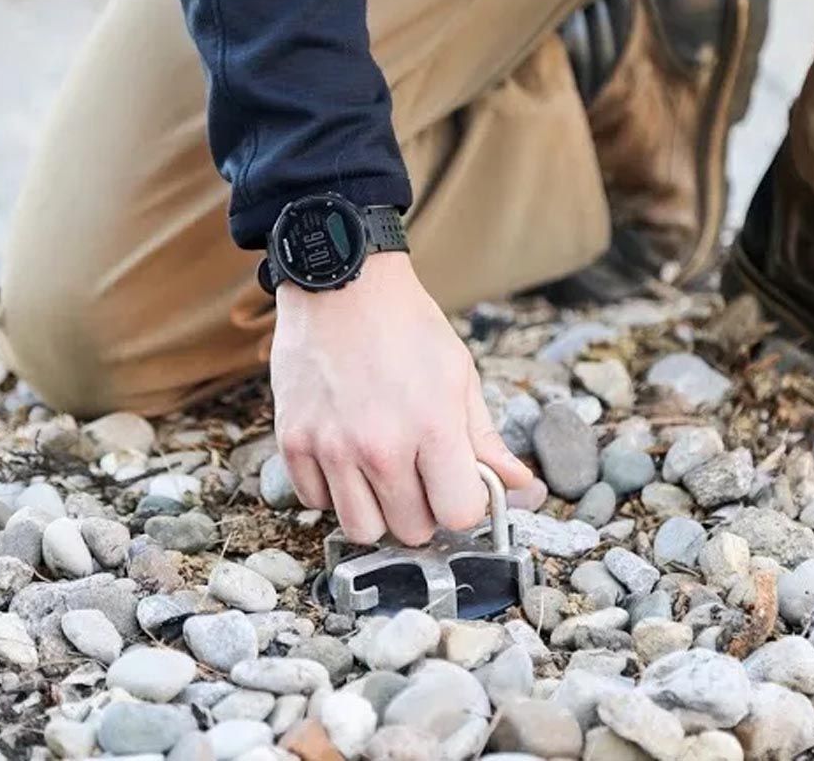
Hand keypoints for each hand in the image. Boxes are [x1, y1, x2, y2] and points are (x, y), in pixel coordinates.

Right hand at [270, 253, 533, 544]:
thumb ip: (484, 439)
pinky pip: (314, 502)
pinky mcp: (294, 441)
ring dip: (377, 512)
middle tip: (419, 478)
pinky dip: (332, 492)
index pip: (459, 514)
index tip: (457, 487)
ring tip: (381, 477)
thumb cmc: (405, 325)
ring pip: (360, 530)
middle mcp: (380, 447)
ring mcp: (332, 447)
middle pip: (411, 530)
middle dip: (423, 511)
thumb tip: (520, 486)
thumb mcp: (458, 374)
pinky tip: (345, 461)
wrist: (341, 283)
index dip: (464, 505)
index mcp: (433, 428)